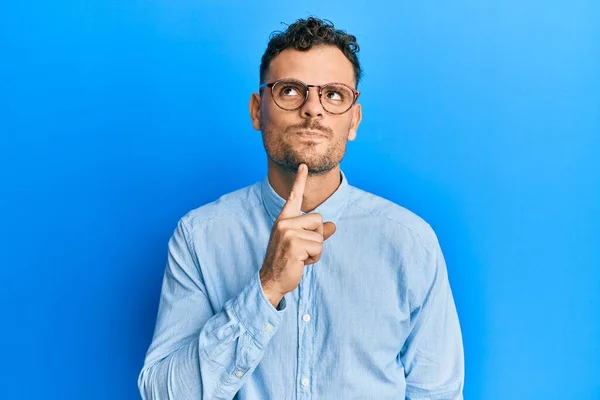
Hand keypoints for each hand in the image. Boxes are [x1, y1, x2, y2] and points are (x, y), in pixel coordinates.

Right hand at [259, 163, 335, 306]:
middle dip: (317, 237)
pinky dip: (314, 258)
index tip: (303, 165)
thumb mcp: (302, 244)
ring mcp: (288, 233)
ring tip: (300, 257)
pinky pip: (318, 247)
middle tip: (302, 250)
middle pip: (318, 219)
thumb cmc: (286, 261)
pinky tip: (301, 263)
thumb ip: (317, 233)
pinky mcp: (294, 244)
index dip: (300, 181)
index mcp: (284, 219)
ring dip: (316, 250)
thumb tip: (333, 226)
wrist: (271, 280)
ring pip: (320, 235)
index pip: (294, 197)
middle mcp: (284, 222)